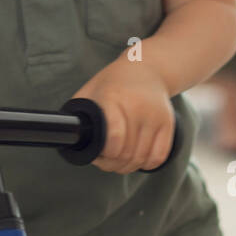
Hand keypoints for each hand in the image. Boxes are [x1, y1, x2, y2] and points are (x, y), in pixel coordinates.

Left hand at [70, 59, 175, 173]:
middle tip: (104, 162)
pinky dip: (146, 164)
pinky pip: (158, 156)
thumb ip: (78, 112)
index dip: (104, 153)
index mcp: (114, 98)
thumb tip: (67, 137)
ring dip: (127, 167)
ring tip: (118, 163)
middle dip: (112, 164)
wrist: (147, 68)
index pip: (114, 137)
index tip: (98, 154)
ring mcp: (156, 116)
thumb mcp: (91, 90)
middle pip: (127, 152)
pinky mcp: (168, 124)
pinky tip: (137, 160)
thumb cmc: (113, 82)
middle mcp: (138, 107)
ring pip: (141, 158)